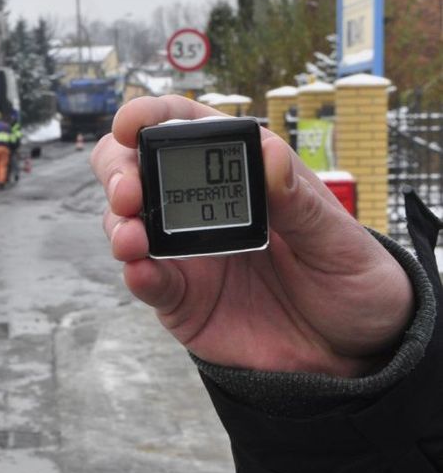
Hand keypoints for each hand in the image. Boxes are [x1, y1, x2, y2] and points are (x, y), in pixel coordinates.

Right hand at [90, 96, 412, 377]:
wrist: (353, 354)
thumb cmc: (351, 282)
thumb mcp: (339, 240)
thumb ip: (300, 201)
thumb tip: (267, 150)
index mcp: (242, 174)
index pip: (185, 128)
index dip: (151, 117)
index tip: (131, 123)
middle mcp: (201, 206)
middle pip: (134, 168)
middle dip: (118, 170)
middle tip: (128, 191)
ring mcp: (183, 252)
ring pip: (127, 222)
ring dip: (119, 223)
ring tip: (131, 238)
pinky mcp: (179, 298)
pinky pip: (146, 281)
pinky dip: (136, 273)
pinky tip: (141, 271)